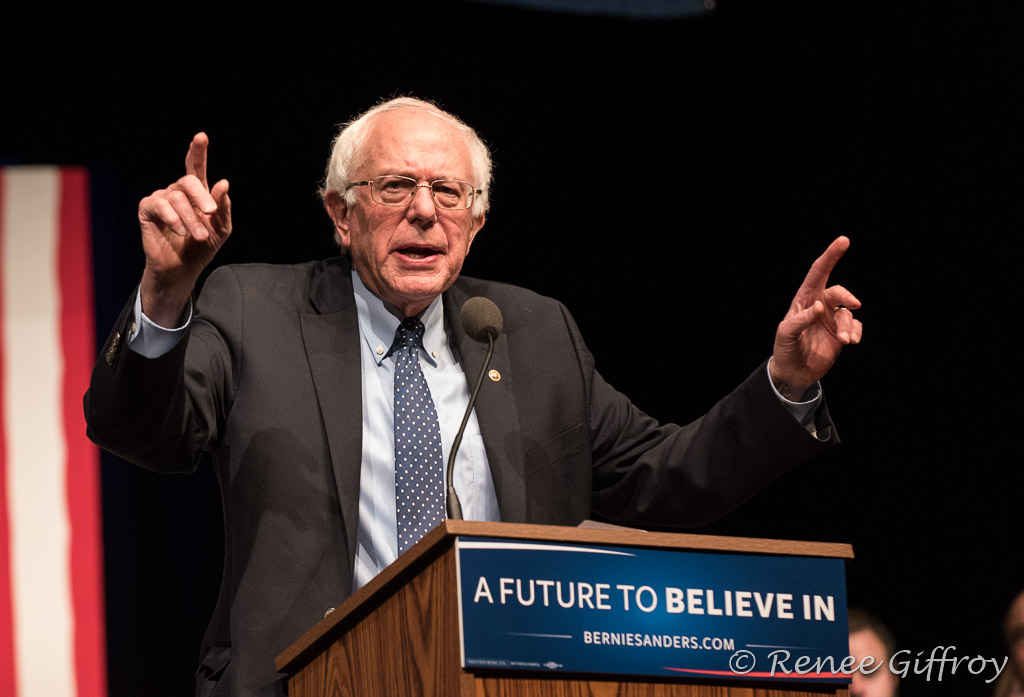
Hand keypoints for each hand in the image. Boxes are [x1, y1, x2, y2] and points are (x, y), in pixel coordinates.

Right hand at [138, 132, 231, 326]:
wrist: (182, 270)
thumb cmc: (201, 248)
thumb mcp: (221, 229)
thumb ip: (223, 208)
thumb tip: (223, 183)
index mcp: (197, 194)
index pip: (196, 167)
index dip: (198, 151)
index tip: (201, 137)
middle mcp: (177, 192)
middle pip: (189, 180)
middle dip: (202, 196)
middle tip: (211, 213)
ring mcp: (161, 198)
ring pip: (176, 197)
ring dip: (191, 218)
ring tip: (198, 236)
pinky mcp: (147, 210)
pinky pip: (159, 205)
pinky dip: (173, 218)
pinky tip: (180, 231)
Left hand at [769, 236, 861, 399]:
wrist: (793, 373)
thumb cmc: (785, 349)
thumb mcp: (786, 334)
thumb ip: (801, 320)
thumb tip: (820, 307)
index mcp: (804, 299)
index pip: (818, 273)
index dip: (830, 256)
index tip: (843, 241)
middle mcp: (820, 306)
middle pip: (838, 292)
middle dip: (847, 295)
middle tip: (855, 304)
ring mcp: (832, 320)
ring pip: (848, 313)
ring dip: (848, 326)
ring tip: (844, 340)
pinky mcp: (841, 334)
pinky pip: (855, 327)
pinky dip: (856, 332)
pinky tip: (850, 341)